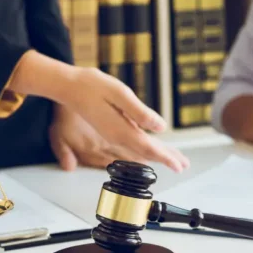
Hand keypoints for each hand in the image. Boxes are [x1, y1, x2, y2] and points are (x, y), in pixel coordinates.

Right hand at [65, 68, 189, 172]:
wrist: (68, 87)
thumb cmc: (92, 86)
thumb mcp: (119, 93)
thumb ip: (139, 112)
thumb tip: (160, 126)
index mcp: (121, 130)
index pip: (148, 148)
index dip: (166, 158)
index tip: (179, 166)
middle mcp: (117, 137)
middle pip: (146, 153)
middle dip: (166, 159)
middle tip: (184, 165)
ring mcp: (113, 135)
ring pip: (140, 150)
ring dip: (158, 154)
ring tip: (174, 159)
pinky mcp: (111, 130)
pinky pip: (133, 143)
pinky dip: (147, 147)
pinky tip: (153, 148)